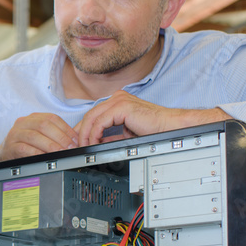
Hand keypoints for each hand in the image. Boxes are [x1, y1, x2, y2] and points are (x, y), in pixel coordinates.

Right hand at [0, 112, 77, 161]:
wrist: (6, 153)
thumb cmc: (26, 144)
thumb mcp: (40, 135)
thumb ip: (55, 135)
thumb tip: (75, 141)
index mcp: (33, 117)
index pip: (52, 118)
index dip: (66, 129)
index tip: (75, 140)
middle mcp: (23, 123)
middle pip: (44, 125)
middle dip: (60, 137)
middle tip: (69, 148)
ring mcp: (15, 134)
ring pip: (34, 136)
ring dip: (50, 145)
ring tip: (60, 153)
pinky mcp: (10, 147)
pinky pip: (25, 149)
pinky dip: (37, 153)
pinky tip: (45, 157)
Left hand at [75, 91, 227, 146]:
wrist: (170, 127)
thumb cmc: (153, 130)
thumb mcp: (125, 135)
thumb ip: (109, 136)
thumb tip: (94, 143)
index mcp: (117, 102)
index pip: (93, 114)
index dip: (83, 128)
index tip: (78, 141)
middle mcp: (116, 98)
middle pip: (89, 115)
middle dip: (80, 132)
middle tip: (76, 146)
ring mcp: (119, 100)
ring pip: (92, 117)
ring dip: (85, 134)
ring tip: (83, 147)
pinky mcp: (121, 106)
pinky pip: (100, 122)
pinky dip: (94, 134)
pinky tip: (93, 143)